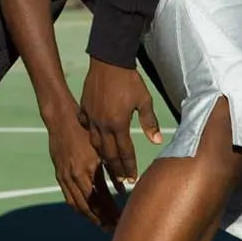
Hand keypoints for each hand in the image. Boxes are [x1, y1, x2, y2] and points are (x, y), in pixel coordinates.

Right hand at [40, 96, 118, 229]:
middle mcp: (74, 177)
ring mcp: (64, 177)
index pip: (100, 200)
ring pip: (76, 204)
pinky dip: (78, 206)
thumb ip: (112, 169)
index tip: (121, 220)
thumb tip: (124, 187)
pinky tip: (87, 210)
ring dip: (89, 216)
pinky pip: (68, 197)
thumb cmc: (87, 132)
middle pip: (88, 207)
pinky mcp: (60, 175)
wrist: (62, 120)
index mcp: (87, 170)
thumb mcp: (102, 149)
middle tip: (113, 228)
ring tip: (101, 223)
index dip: (111, 212)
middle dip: (101, 219)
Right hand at [78, 58, 161, 183]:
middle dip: (116, 168)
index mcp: (118, 124)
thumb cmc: (130, 80)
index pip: (125, 152)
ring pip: (95, 144)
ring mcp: (91, 117)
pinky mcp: (84, 109)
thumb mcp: (145, 100)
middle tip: (122, 180)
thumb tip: (157, 141)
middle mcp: (102, 124)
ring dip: (103, 156)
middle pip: (109, 153)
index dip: (129, 167)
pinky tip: (95, 141)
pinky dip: (90, 136)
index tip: (132, 179)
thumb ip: (150, 122)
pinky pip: (86, 127)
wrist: (109, 60)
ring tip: (109, 166)